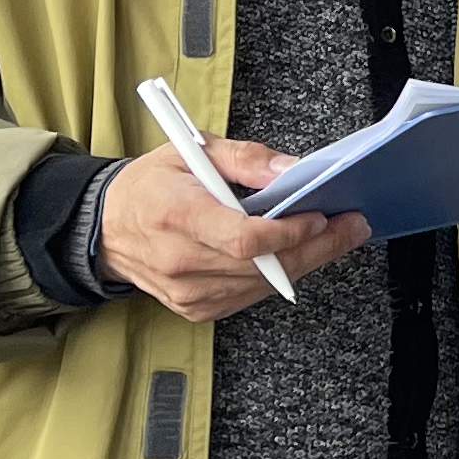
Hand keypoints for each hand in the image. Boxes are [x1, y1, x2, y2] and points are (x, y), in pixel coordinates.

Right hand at [95, 140, 365, 323]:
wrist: (105, 229)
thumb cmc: (151, 185)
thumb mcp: (191, 149)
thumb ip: (245, 158)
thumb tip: (292, 168)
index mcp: (175, 216)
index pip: (242, 239)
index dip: (287, 233)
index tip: (320, 215)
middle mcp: (180, 262)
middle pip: (261, 265)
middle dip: (316, 246)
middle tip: (352, 225)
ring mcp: (188, 293)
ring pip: (262, 285)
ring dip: (305, 261)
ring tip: (337, 235)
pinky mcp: (196, 309)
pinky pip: (250, 295)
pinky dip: (278, 274)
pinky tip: (299, 253)